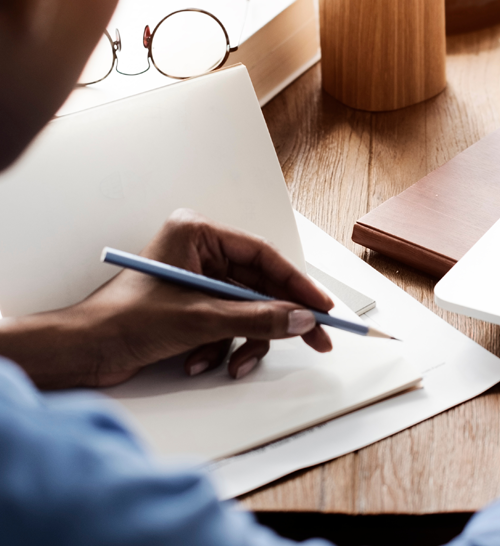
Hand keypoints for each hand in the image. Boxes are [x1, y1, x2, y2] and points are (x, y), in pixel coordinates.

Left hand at [0, 209, 333, 388]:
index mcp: (197, 235)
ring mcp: (196, 281)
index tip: (321, 306)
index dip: (297, 283)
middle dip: (278, 319)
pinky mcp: (191, 308)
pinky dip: (221, 348)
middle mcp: (199, 253)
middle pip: (260, 285)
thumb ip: (257, 318)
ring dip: (242, 341)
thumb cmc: (121, 321)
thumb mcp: (200, 320)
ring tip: (233, 364)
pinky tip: (199, 362)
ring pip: (246, 310)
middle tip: (314, 338)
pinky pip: (227, 325)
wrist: (80, 354)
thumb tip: (301, 319)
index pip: (263, 256)